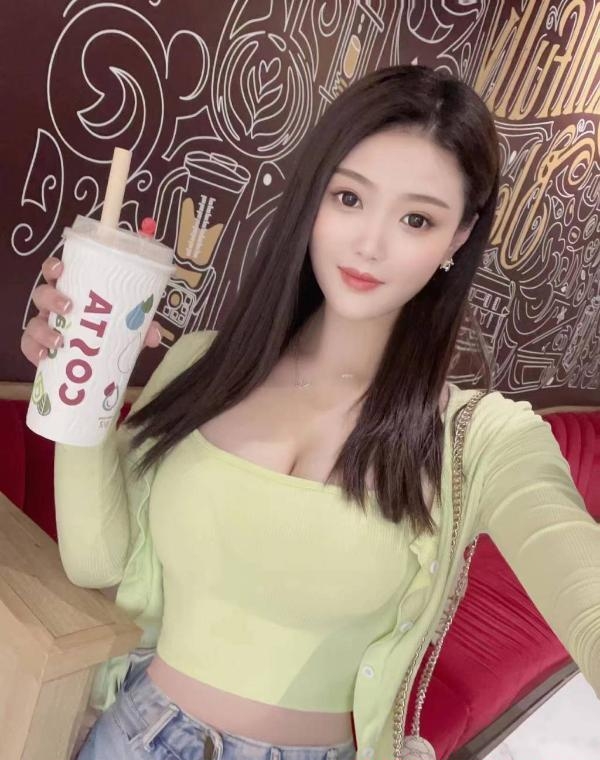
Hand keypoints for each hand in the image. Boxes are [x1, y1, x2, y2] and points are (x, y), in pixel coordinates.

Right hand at [21, 256, 162, 366]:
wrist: (96, 366)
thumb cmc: (108, 335)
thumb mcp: (127, 331)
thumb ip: (141, 330)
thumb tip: (155, 334)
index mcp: (73, 294)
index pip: (57, 273)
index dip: (54, 266)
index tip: (61, 268)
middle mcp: (54, 308)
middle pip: (42, 294)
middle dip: (51, 297)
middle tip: (68, 306)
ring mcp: (45, 328)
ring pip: (32, 321)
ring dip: (43, 329)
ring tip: (60, 340)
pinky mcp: (39, 349)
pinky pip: (29, 346)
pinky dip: (35, 350)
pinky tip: (46, 356)